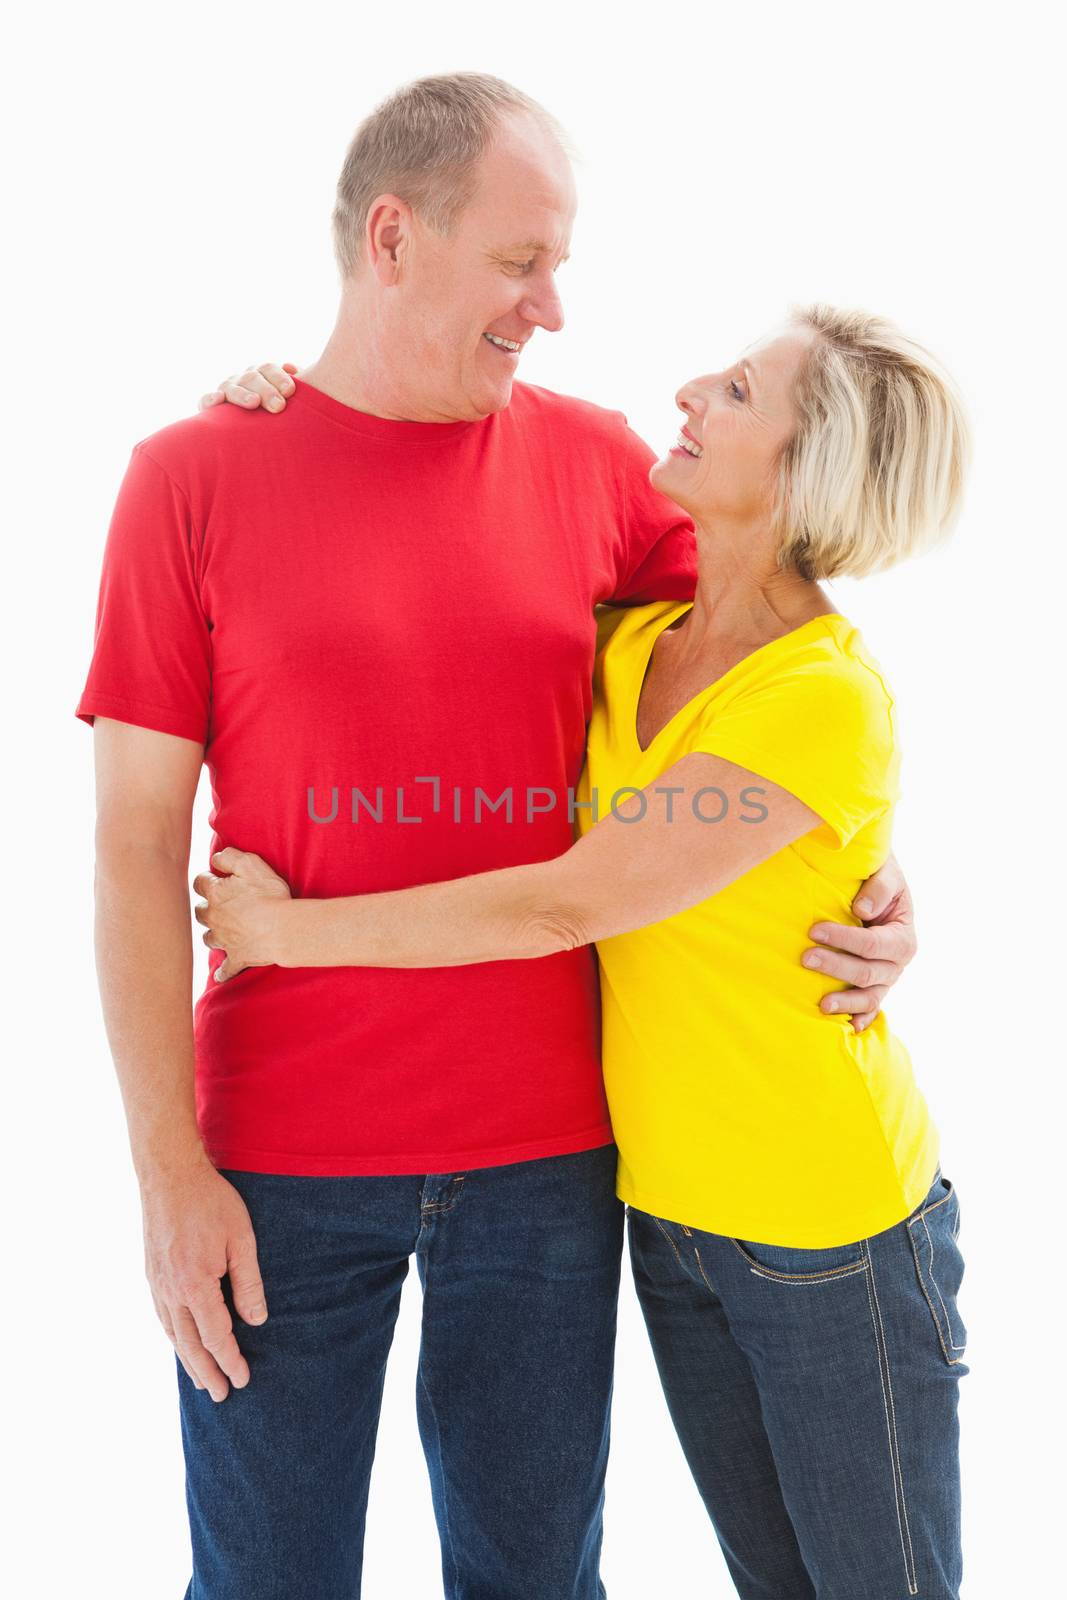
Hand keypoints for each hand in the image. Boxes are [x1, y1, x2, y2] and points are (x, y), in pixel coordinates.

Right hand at [140, 1154, 267, 1401]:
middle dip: (207, 1372)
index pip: (216, 1336)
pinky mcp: (151, 1274)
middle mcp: (171, 1291)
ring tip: (200, 1380)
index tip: (243, 1379)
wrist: (169, 1175)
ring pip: (172, 1334)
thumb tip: (257, 1322)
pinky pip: (162, 1316)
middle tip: (220, 1396)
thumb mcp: (241, 1238)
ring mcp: (157, 1284)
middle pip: (190, 1344)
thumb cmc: (211, 1202)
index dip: (231, 1360)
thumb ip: (249, 1283)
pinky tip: (180, 1343)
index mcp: (196, 1285)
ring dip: (187, 1360)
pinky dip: (172, 1337)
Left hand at [193, 847, 292, 981]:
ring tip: (221, 930)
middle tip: (216, 903)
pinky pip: (225, 969)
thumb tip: (215, 858)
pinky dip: (222, 972)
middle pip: (199, 911)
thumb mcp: (251, 864)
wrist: (283, 930)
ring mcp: (224, 940)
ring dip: (212, 932)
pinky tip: (220, 975)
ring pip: (208, 937)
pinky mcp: (237, 958)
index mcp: (216, 894)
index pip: (199, 882)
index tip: (215, 878)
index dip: (207, 879)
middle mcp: (214, 918)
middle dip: (206, 906)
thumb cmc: (269, 895)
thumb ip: (229, 857)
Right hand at [199, 362, 298, 413]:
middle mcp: (244, 379)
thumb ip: (299, 389)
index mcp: (262, 374)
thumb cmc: (285, 416)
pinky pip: (205, 401)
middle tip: (279, 406)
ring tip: (254, 403)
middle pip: (252, 377)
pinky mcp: (210, 407)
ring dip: (242, 394)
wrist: (259, 438)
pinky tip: (218, 400)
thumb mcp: (294, 403)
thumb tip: (293, 368)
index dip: (279, 377)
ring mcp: (227, 390)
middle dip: (266, 390)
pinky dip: (210, 399)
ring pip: (231, 386)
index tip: (290, 391)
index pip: (268, 369)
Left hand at [802, 854, 915, 1032]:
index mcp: (903, 936)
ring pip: (868, 997)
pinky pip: (869, 1009)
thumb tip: (862, 910)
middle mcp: (897, 963)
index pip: (874, 944)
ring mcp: (886, 979)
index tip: (814, 930)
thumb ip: (879, 887)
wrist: (875, 888)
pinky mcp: (873, 988)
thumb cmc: (878, 877)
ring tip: (822, 1004)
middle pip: (867, 972)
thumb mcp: (885, 872)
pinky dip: (860, 1019)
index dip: (844, 939)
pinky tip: (847, 1029)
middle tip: (805, 958)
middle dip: (835, 966)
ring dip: (845, 1001)